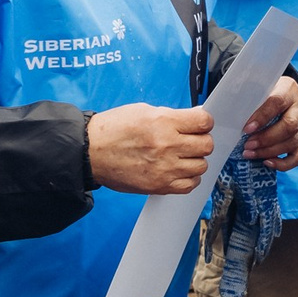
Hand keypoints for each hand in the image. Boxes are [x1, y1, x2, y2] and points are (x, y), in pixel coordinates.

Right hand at [86, 102, 213, 194]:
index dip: (204, 122)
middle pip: (206, 145)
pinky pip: (190, 185)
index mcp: (163, 122)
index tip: (198, 124)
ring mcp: (164, 168)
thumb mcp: (144, 110)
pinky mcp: (159, 186)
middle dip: (200, 140)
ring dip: (194, 160)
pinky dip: (189, 178)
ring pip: (201, 166)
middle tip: (189, 140)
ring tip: (180, 155)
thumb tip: (196, 119)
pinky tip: (178, 170)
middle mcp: (166, 146)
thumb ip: (172, 116)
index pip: (204, 122)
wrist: (90, 152)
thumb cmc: (113, 129)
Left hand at [240, 77, 297, 170]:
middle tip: (247, 145)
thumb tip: (232, 116)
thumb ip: (251, 99)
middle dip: (266, 139)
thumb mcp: (261, 89)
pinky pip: (297, 157)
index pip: (277, 102)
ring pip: (293, 142)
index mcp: (288, 90)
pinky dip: (282, 164)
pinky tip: (267, 162)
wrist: (286, 95)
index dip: (262, 117)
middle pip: (290, 126)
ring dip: (269, 151)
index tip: (247, 128)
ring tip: (250, 153)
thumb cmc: (267, 93)